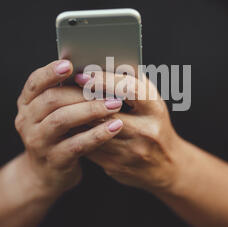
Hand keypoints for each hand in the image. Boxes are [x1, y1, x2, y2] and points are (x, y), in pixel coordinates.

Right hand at [15, 60, 123, 197]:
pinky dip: (97, 134)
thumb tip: (96, 70)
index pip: (35, 82)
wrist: (46, 174)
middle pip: (52, 99)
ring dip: (90, 110)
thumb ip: (67, 93)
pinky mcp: (54, 160)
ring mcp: (38, 142)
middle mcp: (27, 121)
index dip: (51, 72)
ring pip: (62, 120)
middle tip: (107, 87)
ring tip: (115, 105)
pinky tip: (115, 127)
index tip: (69, 64)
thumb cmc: (59, 134)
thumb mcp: (56, 112)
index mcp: (27, 103)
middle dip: (81, 92)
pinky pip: (76, 145)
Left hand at [74, 71, 181, 193]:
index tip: (82, 75)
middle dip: (82, 98)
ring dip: (74, 116)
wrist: (167, 166)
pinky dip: (75, 134)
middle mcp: (146, 130)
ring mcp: (131, 151)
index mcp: (155, 108)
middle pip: (106, 111)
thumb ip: (131, 82)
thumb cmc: (154, 124)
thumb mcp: (151, 101)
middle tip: (62, 88)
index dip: (103, 80)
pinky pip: (89, 147)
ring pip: (93, 130)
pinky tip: (66, 125)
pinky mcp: (116, 166)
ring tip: (59, 104)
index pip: (128, 89)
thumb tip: (104, 60)